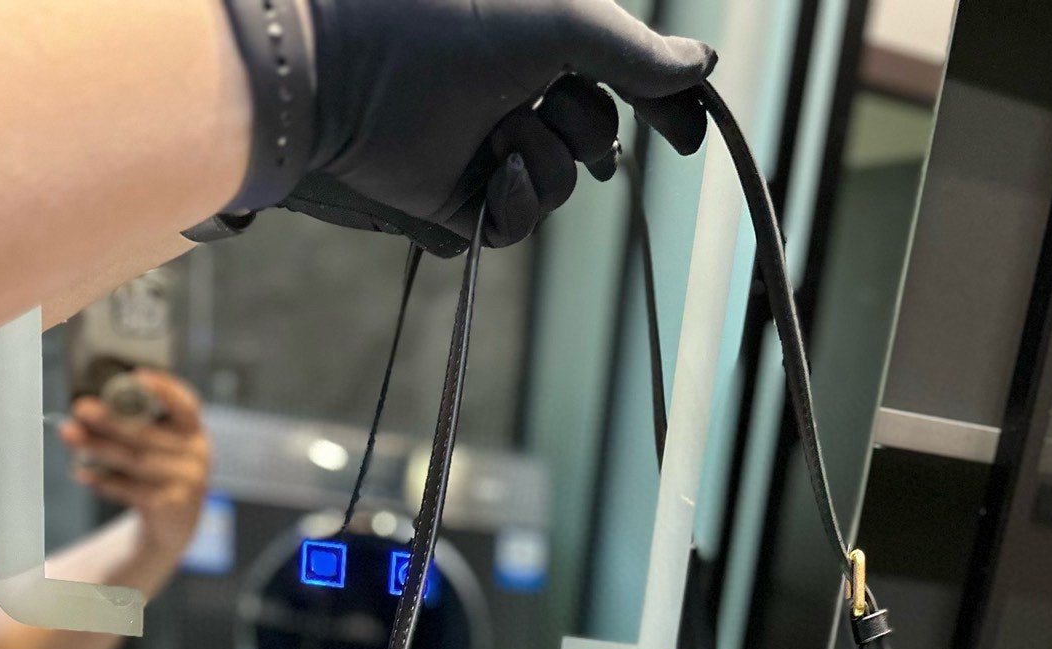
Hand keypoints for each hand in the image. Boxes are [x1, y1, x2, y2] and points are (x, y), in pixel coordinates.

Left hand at [59, 372, 209, 565]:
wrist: (174, 522)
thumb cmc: (156, 471)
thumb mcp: (157, 444)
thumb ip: (134, 425)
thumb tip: (85, 411)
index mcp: (193, 430)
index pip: (185, 405)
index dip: (164, 390)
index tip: (139, 376)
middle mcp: (196, 454)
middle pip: (148, 434)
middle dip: (110, 420)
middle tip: (81, 409)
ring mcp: (187, 482)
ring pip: (136, 461)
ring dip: (99, 447)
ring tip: (70, 436)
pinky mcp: (171, 506)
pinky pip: (131, 490)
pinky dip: (104, 481)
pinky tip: (83, 473)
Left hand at [292, 0, 715, 246]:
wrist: (346, 69)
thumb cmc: (446, 21)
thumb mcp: (563, 20)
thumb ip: (636, 51)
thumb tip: (705, 65)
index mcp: (538, 37)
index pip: (620, 79)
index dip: (661, 107)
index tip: (687, 137)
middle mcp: (515, 91)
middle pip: (599, 137)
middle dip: (587, 127)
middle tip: (547, 102)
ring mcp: (487, 149)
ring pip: (564, 185)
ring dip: (547, 160)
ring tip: (500, 131)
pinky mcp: (461, 200)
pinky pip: (522, 224)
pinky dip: (518, 200)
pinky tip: (493, 170)